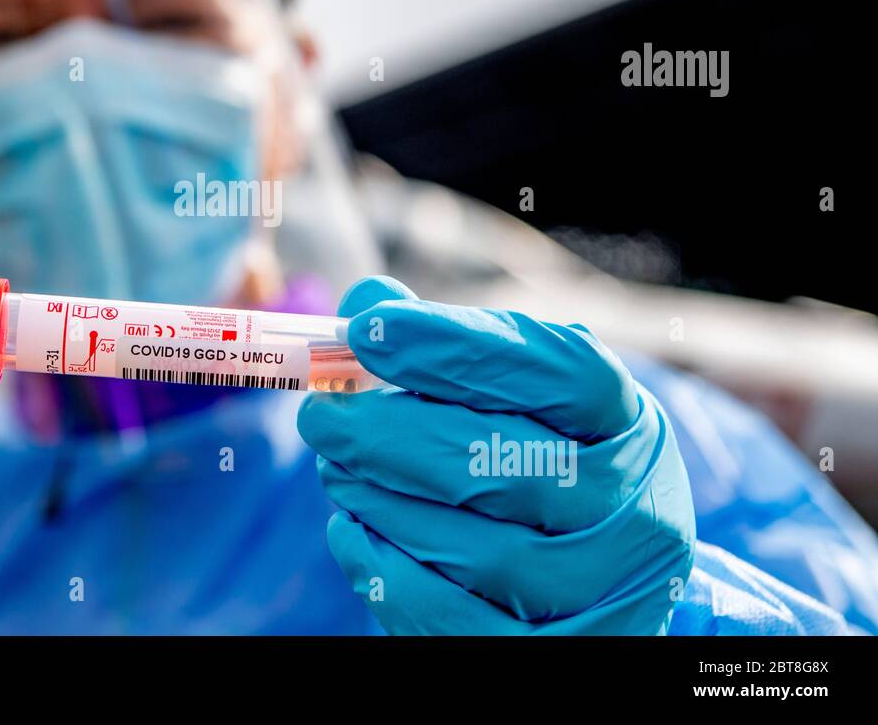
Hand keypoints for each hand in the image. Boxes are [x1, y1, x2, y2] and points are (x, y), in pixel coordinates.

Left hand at [298, 277, 694, 633]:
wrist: (602, 586)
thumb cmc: (547, 468)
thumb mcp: (526, 404)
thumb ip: (450, 350)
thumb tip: (365, 302)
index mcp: (631, 427)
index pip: (559, 372)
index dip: (457, 345)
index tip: (368, 329)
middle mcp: (636, 512)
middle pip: (503, 461)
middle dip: (388, 432)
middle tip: (321, 415)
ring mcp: (601, 593)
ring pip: (474, 546)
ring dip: (380, 499)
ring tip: (336, 469)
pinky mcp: (549, 654)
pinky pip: (449, 616)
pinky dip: (384, 569)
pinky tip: (350, 531)